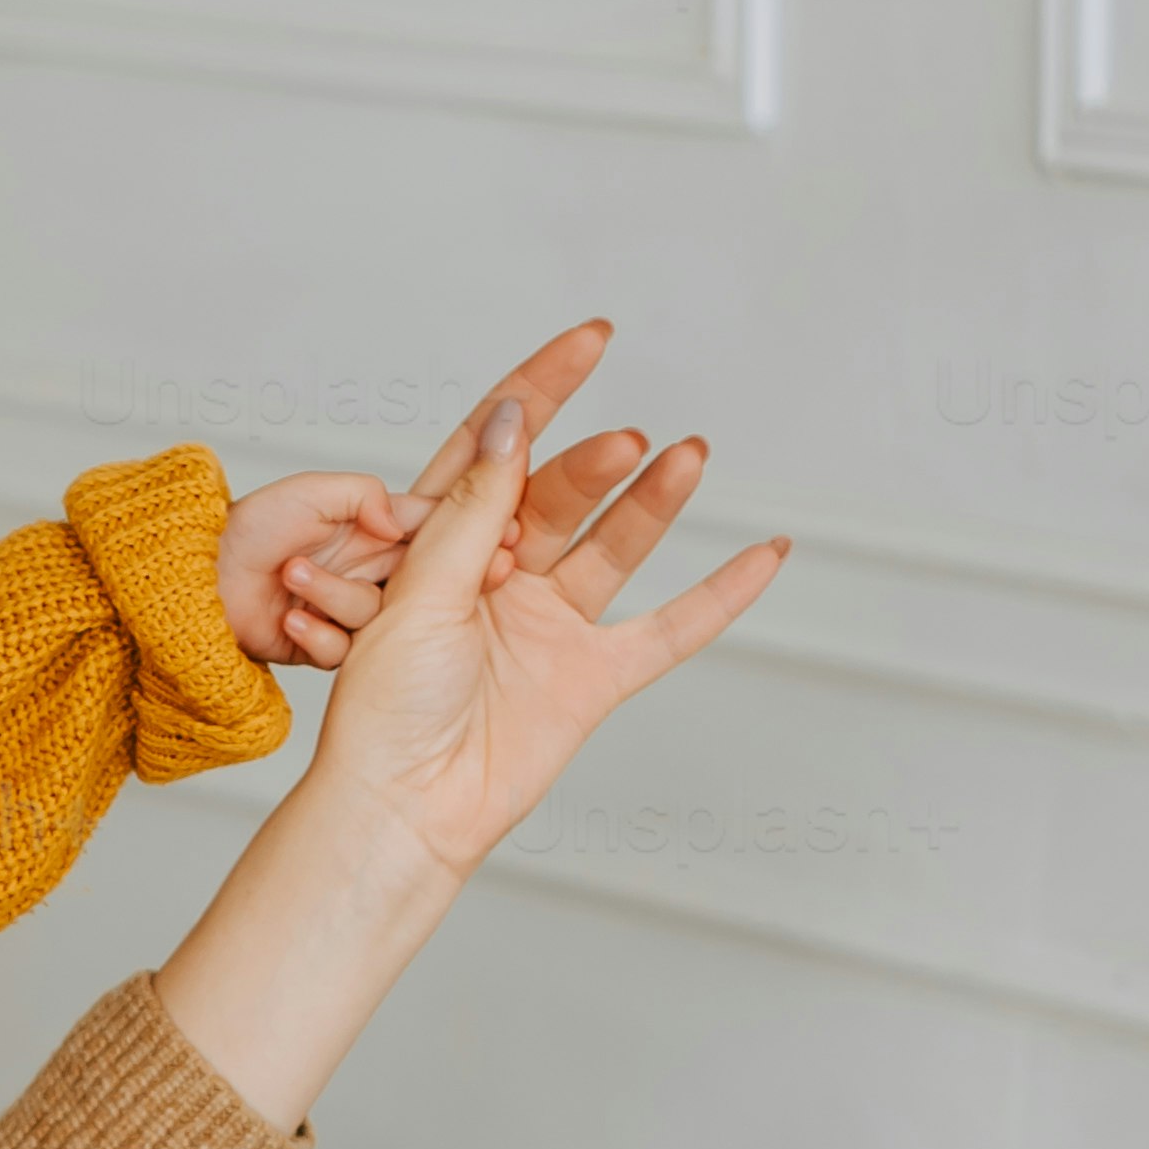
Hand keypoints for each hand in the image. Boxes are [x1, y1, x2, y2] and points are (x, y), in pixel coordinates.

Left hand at [218, 466, 443, 671]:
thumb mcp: (310, 490)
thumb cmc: (247, 528)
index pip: (428, 534)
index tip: (476, 545)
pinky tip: (290, 617)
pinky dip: (317, 634)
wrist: (204, 578)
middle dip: (413, 582)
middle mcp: (364, 570)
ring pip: (378, 618)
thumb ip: (364, 494)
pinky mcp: (323, 645)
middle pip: (417, 583)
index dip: (455, 540)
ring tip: (293, 575)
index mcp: (370, 529)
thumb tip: (399, 523)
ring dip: (334, 597)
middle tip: (388, 575)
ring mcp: (345, 610)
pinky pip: (342, 652)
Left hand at [299, 390, 783, 891]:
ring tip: (689, 454)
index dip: (541, 390)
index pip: (495, 446)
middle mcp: (493, 579)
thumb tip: (513, 419)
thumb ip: (473, 509)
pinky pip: (668, 630)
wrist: (401, 810)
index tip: (592, 337)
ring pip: (613, 548)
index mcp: (436, 547)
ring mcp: (546, 627)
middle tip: (622, 444)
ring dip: (652, 503)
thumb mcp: (418, 591)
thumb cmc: (381, 712)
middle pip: (555, 495)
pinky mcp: (589, 678)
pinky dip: (719, 596)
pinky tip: (767, 554)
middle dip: (591, 465)